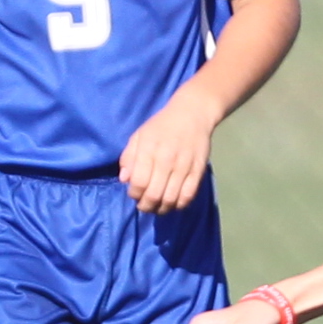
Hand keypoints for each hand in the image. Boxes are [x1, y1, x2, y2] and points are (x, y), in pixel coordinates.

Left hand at [118, 88, 223, 214]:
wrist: (192, 114)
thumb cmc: (161, 125)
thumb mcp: (139, 136)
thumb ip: (128, 157)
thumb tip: (124, 179)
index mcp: (148, 150)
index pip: (138, 182)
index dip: (134, 194)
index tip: (134, 194)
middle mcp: (166, 160)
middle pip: (154, 195)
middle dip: (146, 206)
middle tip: (144, 205)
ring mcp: (184, 166)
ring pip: (171, 199)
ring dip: (161, 209)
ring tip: (157, 207)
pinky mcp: (198, 171)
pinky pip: (188, 196)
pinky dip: (179, 205)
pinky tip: (173, 203)